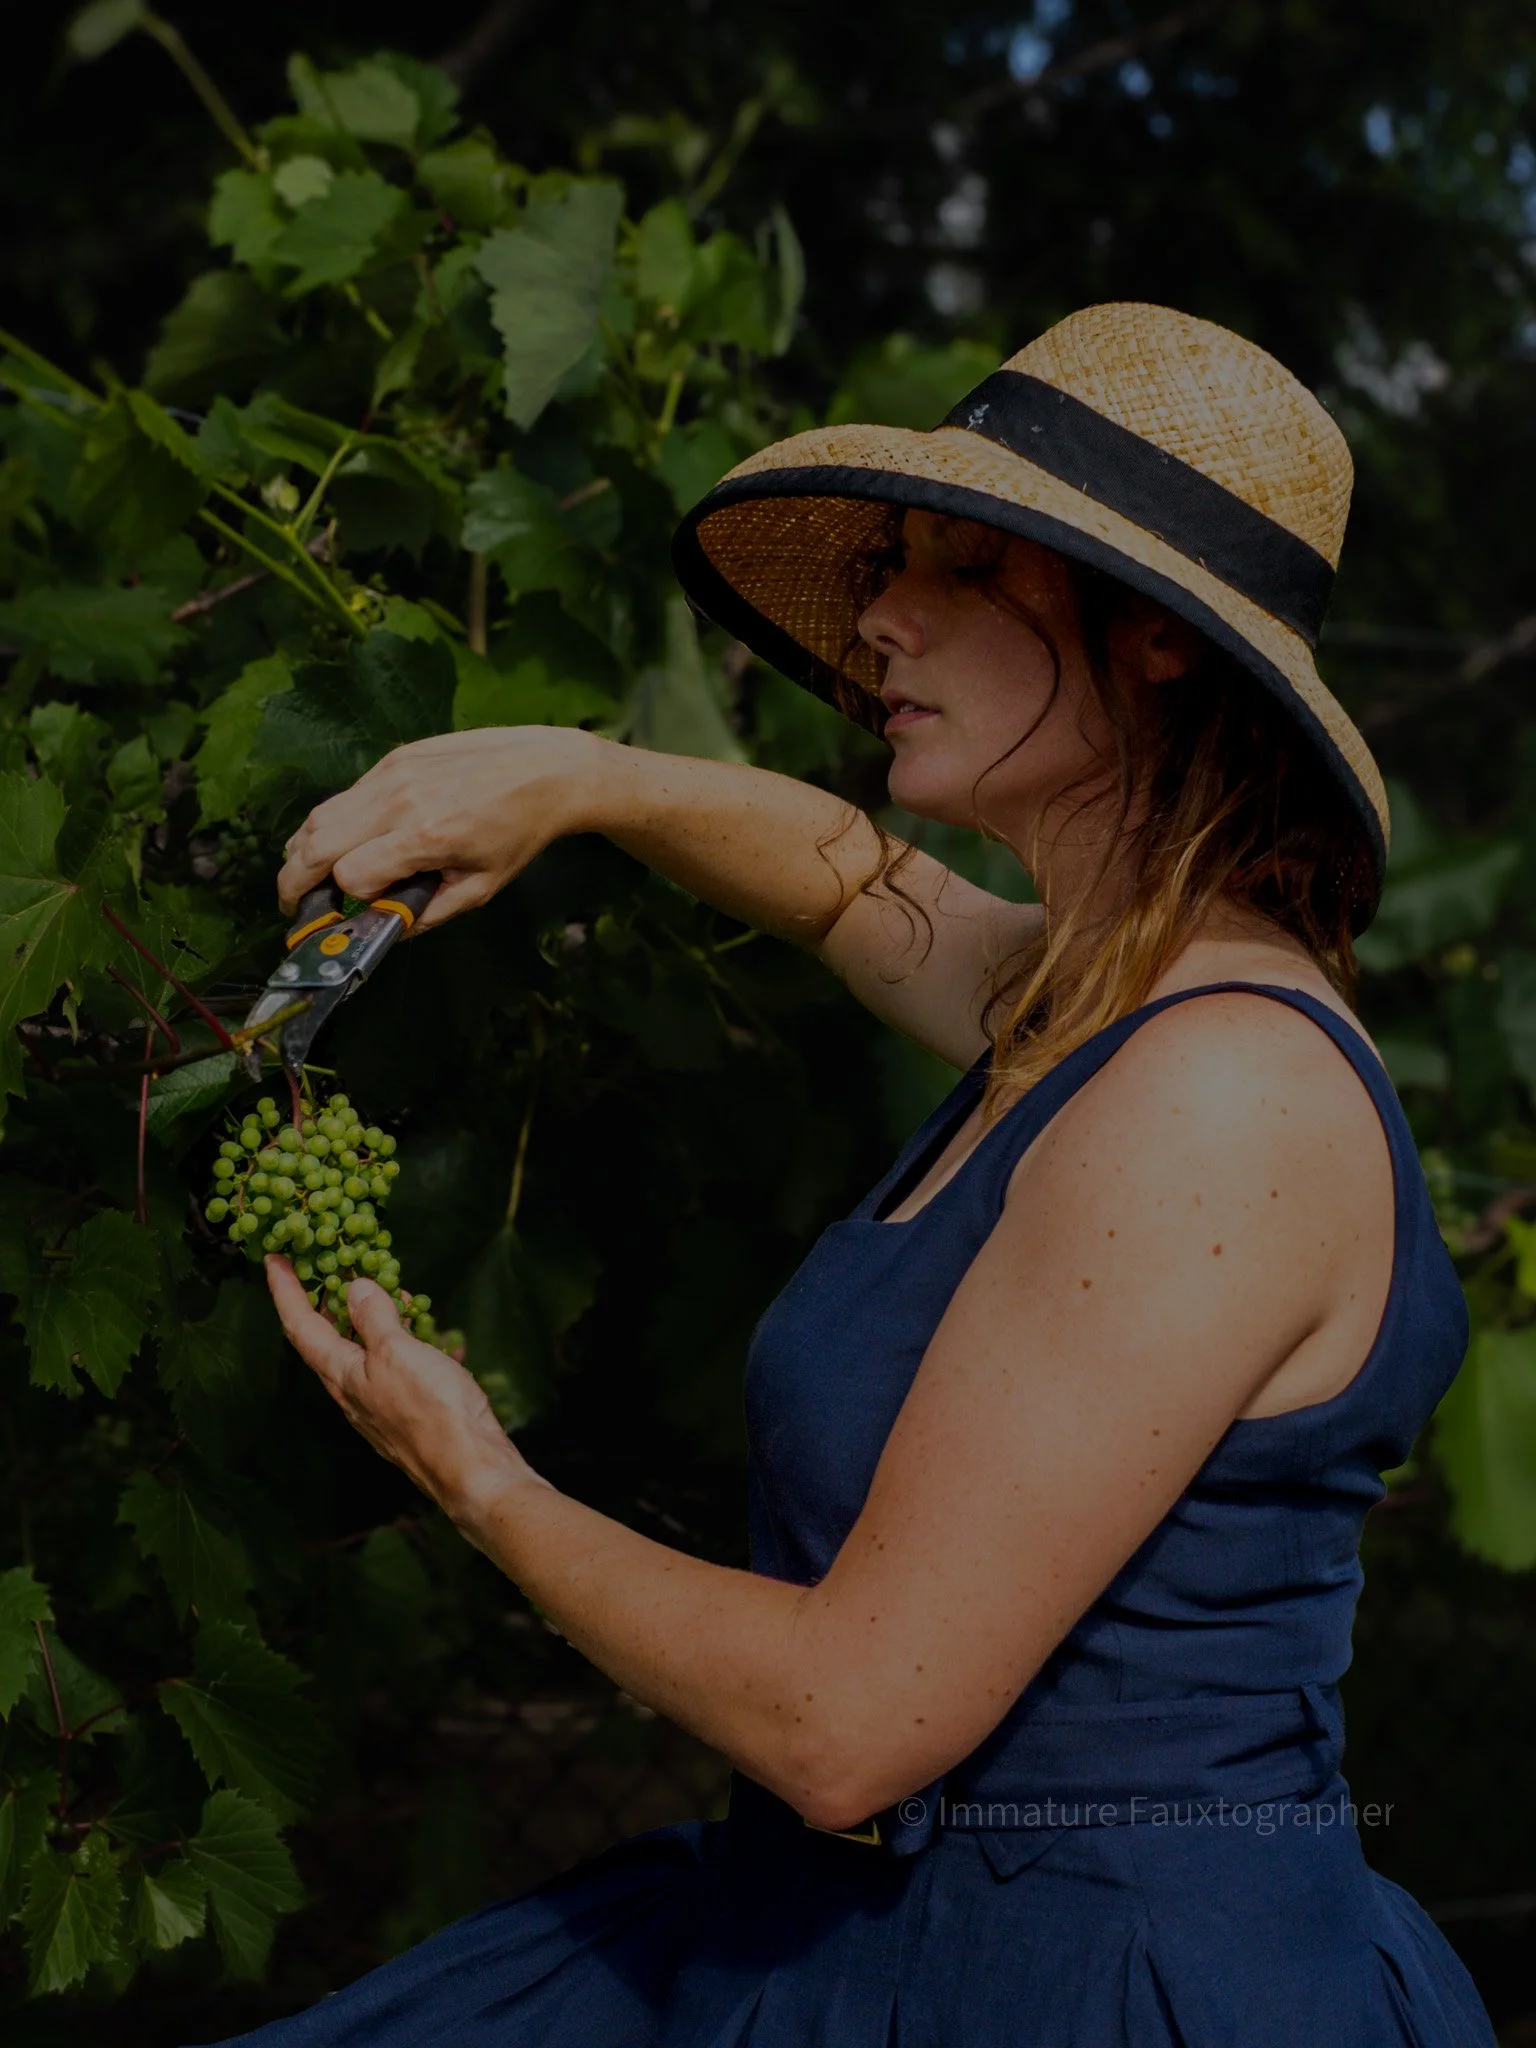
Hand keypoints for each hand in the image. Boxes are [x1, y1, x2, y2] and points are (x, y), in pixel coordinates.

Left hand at [265, 1259, 541, 1523]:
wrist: (472, 1469)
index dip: (285, 1290)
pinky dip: (417, 1347)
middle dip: (329, 1303)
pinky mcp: (414, 1415)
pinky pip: (406, 1371)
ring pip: (369, 1355)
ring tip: (397, 1295)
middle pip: (329, 1341)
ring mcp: (384, 1406)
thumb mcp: (397, 1352)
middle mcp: (355, 1393)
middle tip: (334, 1268)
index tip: (273, 1259)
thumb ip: (374, 1318)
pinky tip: (442, 1338)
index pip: (300, 1326)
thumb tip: (355, 1288)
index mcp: (342, 1375)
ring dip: (377, 1321)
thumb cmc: (432, 1410)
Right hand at [277, 724, 618, 931]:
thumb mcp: (481, 887)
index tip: (356, 912)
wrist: (547, 770)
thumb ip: (428, 914)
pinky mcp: (395, 758)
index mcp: (425, 836)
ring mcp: (393, 773)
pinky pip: (345, 796)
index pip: (351, 876)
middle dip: (295, 880)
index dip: (350, 900)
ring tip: (305, 875)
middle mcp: (400, 800)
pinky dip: (332, 823)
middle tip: (291, 904)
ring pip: (320, 816)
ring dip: (303, 849)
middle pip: (315, 843)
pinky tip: (344, 841)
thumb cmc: (519, 832)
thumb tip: (384, 930)